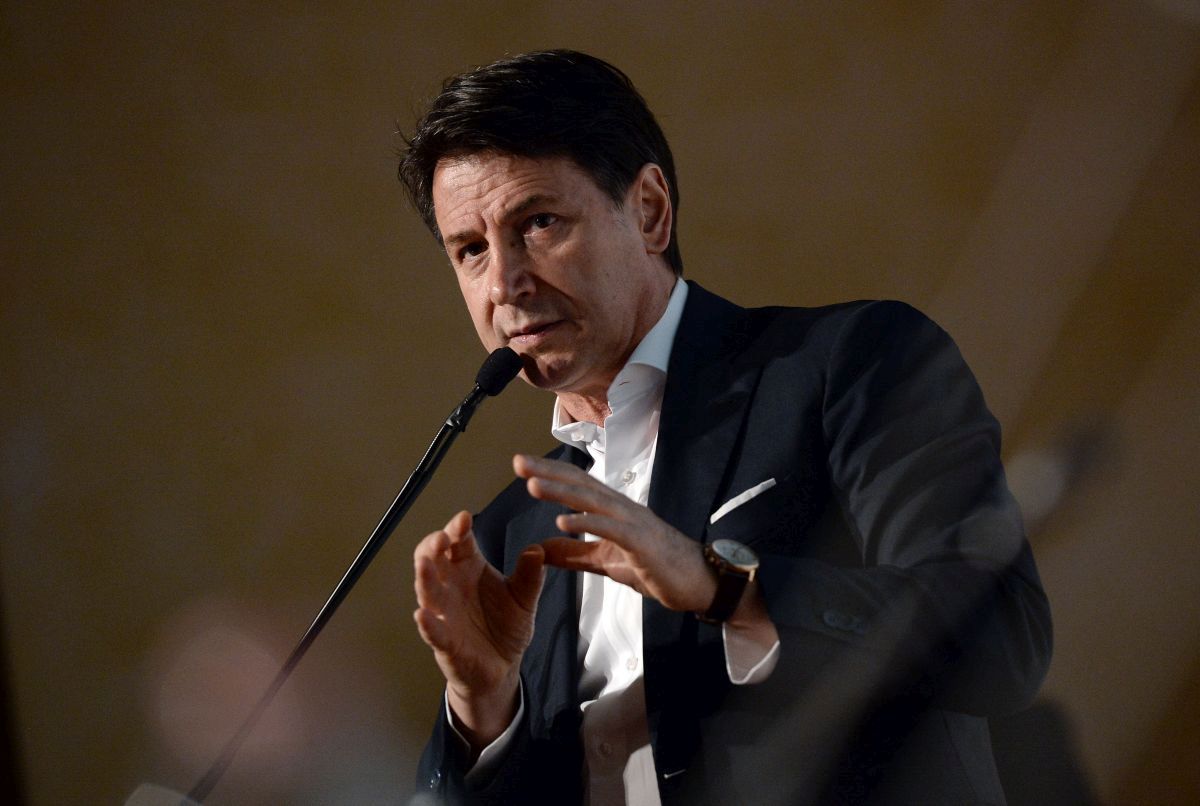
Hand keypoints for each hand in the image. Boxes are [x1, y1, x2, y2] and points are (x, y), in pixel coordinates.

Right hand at [413, 510, 544, 748]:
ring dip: (424, 578)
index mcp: (470, 568)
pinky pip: (433, 631)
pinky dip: (427, 624)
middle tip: (442, 538)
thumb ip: (531, 576)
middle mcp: (452, 586)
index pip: (458, 542)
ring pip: (428, 592)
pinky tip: (423, 616)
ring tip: (425, 566)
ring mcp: (445, 613)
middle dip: (433, 546)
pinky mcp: (445, 641)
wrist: (503, 667)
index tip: (464, 519)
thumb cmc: (506, 626)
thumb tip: (538, 549)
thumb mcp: (525, 598)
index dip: (457, 528)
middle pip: (433, 559)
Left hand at [514, 454, 717, 612]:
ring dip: (562, 492)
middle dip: (548, 472)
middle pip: (580, 483)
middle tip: (518, 462)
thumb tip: (539, 548)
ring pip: (593, 501)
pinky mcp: (642, 543)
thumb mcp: (606, 562)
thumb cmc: (657, 568)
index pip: (577, 484)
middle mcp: (622, 509)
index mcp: (614, 510)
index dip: (550, 472)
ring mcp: (634, 523)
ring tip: (533, 485)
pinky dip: (587, 523)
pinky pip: (611, 529)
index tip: (521, 465)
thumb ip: (574, 554)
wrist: (699, 583)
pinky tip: (563, 522)